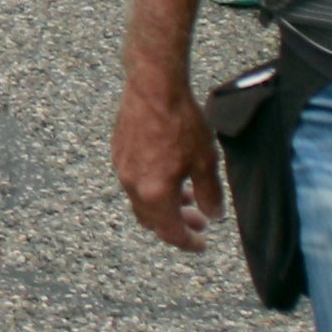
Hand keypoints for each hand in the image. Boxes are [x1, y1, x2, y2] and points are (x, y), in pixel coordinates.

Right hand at [112, 78, 224, 252]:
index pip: (170, 232)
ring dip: (164, 206)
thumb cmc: (180, 121)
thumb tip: (213, 214)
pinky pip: (134, 181)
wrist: (153, 87)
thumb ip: (210, 193)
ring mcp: (122, 168)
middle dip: (176, 226)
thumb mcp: (205, 160)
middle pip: (152, 221)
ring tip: (187, 196)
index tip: (202, 244)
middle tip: (199, 222)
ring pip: (141, 201)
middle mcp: (133, 186)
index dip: (188, 242)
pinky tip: (168, 172)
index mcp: (155, 193)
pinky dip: (151, 187)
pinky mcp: (118, 152)